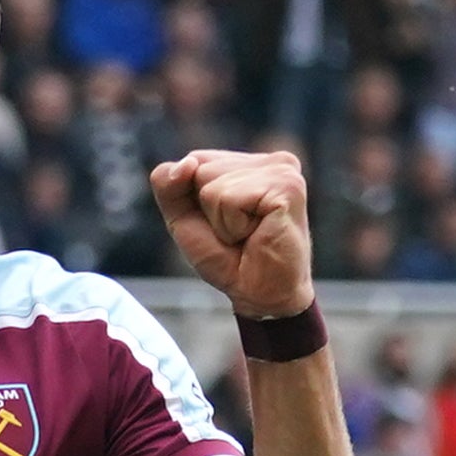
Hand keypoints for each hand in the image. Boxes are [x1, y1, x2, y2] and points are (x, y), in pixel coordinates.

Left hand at [146, 147, 316, 317]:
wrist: (259, 295)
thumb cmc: (228, 259)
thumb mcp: (184, 219)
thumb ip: (169, 187)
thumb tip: (186, 163)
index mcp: (252, 163)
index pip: (196, 160)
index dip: (194, 199)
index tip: (223, 222)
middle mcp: (272, 161)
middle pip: (201, 168)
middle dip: (208, 210)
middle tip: (238, 232)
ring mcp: (283, 170)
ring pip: (213, 185)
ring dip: (222, 221)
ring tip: (248, 234)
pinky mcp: (287, 187)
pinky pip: (230, 199)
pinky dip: (233, 226)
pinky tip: (257, 234)